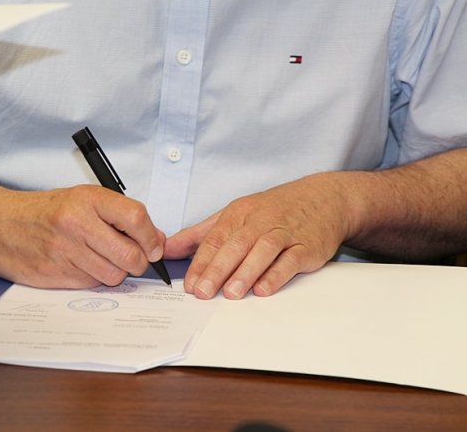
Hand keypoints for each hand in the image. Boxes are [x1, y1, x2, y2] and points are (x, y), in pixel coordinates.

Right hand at [0, 185, 164, 288]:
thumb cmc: (44, 211)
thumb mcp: (83, 201)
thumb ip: (120, 216)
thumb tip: (156, 240)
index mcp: (89, 199)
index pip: (137, 218)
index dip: (152, 238)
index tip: (153, 247)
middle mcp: (77, 223)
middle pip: (131, 255)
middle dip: (137, 263)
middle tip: (130, 259)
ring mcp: (65, 250)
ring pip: (114, 275)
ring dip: (114, 272)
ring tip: (99, 259)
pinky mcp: (55, 273)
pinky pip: (91, 284)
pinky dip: (93, 279)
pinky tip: (80, 265)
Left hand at [165, 174, 352, 298]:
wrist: (325, 198)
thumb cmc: (274, 210)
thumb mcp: (235, 215)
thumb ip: (200, 234)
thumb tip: (167, 248)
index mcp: (239, 214)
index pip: (215, 239)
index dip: (200, 262)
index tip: (189, 284)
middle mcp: (260, 221)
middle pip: (235, 245)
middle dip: (217, 270)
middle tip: (203, 292)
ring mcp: (285, 233)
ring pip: (262, 251)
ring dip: (245, 273)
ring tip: (231, 294)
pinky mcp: (307, 246)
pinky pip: (290, 260)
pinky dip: (277, 274)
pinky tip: (264, 289)